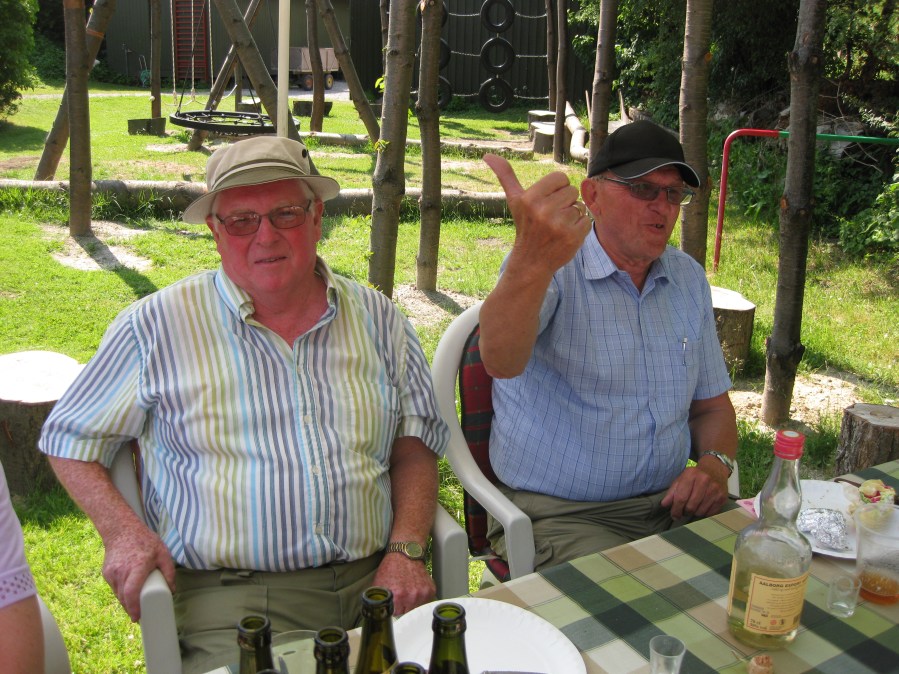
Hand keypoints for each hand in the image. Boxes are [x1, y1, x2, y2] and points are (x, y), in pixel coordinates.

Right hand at [102, 523, 175, 621]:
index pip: (131, 592)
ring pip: (118, 595)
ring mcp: (111, 573)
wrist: (121, 530)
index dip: (133, 608)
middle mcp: (122, 571)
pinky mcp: (106, 573)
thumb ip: (169, 571)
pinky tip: (129, 594)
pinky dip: (121, 593)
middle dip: (132, 610)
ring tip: (136, 607)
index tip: (138, 618)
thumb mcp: (162, 553)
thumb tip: (172, 590)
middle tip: (141, 616)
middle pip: (124, 598)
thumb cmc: (145, 541)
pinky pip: (114, 588)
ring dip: (126, 602)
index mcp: (137, 567)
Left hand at [371, 553, 435, 616]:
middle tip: (401, 594)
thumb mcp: (379, 583)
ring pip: (416, 607)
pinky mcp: (430, 590)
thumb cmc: (391, 567)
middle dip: (403, 605)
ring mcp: (422, 594)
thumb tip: (377, 609)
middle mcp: (411, 597)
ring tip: (409, 590)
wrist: (406, 554)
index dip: (393, 606)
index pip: (395, 613)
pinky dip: (421, 597)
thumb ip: (378, 599)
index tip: (394, 600)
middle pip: (406, 612)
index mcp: (397, 596)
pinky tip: (416, 588)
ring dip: (413, 602)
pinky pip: (425, 601)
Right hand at [483, 154, 590, 277]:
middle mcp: (543, 210)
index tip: (547, 202)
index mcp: (530, 198)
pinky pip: (587, 220)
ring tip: (558, 227)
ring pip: (580, 206)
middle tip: (551, 217)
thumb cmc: (525, 226)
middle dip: (565, 202)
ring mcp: (559, 225)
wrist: (531, 262)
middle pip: (572, 191)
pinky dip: (580, 228)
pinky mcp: (573, 236)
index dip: (557, 189)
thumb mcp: (514, 200)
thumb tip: (487, 155)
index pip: (560, 178)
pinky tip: (565, 235)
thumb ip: (505, 175)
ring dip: (572, 216)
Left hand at [660, 465, 728, 519]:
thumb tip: (664, 505)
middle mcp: (704, 480)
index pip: (681, 497)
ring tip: (693, 506)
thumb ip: (672, 492)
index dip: (676, 509)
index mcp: (691, 474)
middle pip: (691, 506)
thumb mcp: (681, 479)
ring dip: (694, 513)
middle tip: (684, 510)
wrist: (715, 469)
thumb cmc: (695, 476)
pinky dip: (704, 513)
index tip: (674, 515)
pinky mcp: (722, 497)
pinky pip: (710, 513)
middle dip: (685, 512)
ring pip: (700, 512)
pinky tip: (702, 506)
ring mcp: (715, 489)